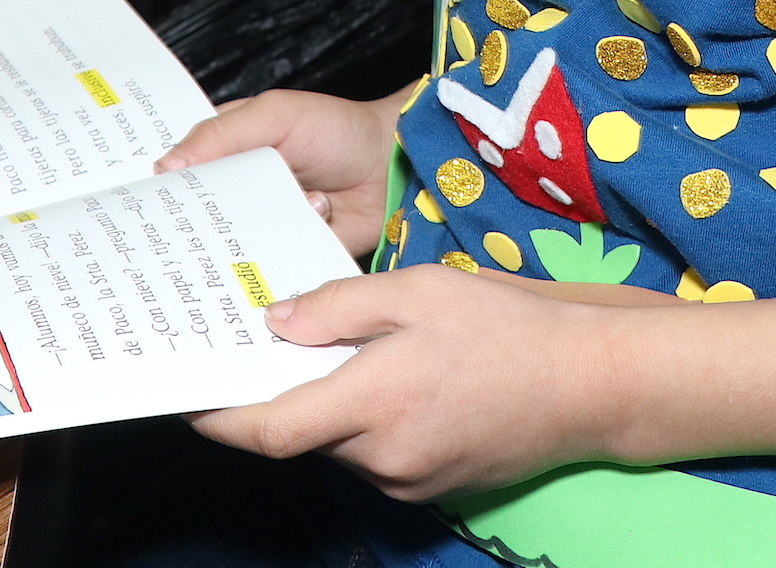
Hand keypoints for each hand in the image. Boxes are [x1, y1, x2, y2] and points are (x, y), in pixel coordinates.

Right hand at [157, 86, 406, 255]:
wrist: (393, 168)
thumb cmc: (337, 130)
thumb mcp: (276, 116)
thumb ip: (223, 134)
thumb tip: (165, 165)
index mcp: (224, 150)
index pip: (175, 172)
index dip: (150, 191)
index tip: (120, 211)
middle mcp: (236, 190)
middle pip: (192, 218)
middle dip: (180, 232)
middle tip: (156, 250)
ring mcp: (260, 225)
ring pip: (223, 249)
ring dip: (222, 254)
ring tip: (214, 259)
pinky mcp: (284, 255)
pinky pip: (260, 273)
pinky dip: (259, 273)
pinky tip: (261, 266)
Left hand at [189, 265, 639, 500]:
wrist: (590, 383)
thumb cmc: (510, 326)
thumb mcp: (420, 289)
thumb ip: (340, 305)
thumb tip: (276, 321)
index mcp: (374, 402)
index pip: (268, 430)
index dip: (217, 417)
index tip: (185, 395)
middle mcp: (383, 455)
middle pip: (300, 434)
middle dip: (278, 394)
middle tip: (261, 343)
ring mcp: (407, 479)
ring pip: (337, 444)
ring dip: (325, 405)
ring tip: (336, 349)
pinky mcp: (430, 486)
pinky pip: (373, 455)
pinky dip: (363, 420)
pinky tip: (387, 378)